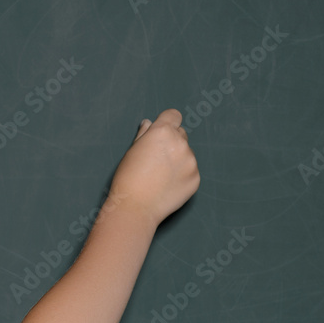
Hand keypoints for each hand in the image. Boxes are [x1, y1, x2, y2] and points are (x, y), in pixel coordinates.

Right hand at [107, 109, 199, 226]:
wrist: (136, 207)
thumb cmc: (128, 178)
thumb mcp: (132, 151)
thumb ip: (144, 134)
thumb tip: (149, 124)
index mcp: (162, 132)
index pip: (173, 115)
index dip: (167, 122)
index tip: (162, 131)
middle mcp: (180, 143)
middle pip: (180, 134)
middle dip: (171, 142)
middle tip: (156, 159)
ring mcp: (191, 161)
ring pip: (186, 153)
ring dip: (177, 159)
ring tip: (160, 176)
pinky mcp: (195, 178)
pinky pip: (190, 171)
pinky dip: (182, 175)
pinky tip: (167, 185)